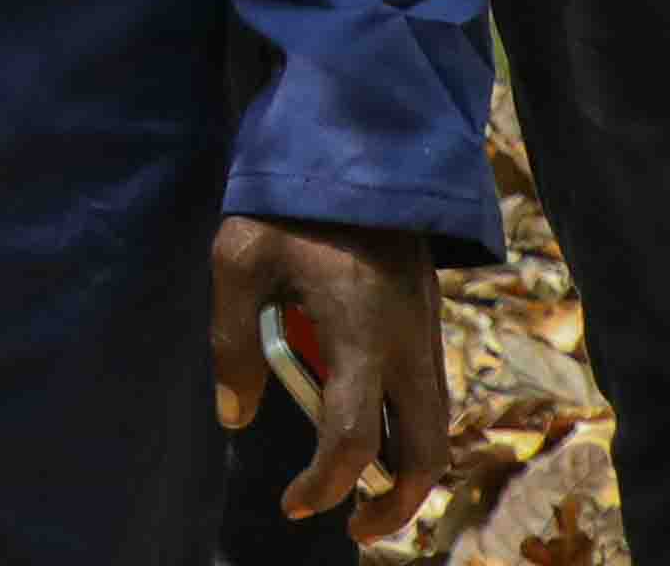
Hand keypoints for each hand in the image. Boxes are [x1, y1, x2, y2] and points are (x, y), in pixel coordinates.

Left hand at [207, 215, 447, 540]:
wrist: (361, 144)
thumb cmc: (289, 201)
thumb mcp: (239, 258)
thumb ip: (233, 340)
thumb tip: (234, 415)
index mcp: (360, 333)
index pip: (353, 438)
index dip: (325, 484)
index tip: (294, 505)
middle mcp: (408, 345)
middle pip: (426, 456)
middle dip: (394, 506)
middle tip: (348, 525)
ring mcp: (427, 335)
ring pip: (436, 430)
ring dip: (405, 471)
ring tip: (355, 490)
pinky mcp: (429, 323)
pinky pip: (430, 397)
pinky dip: (408, 431)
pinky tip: (367, 430)